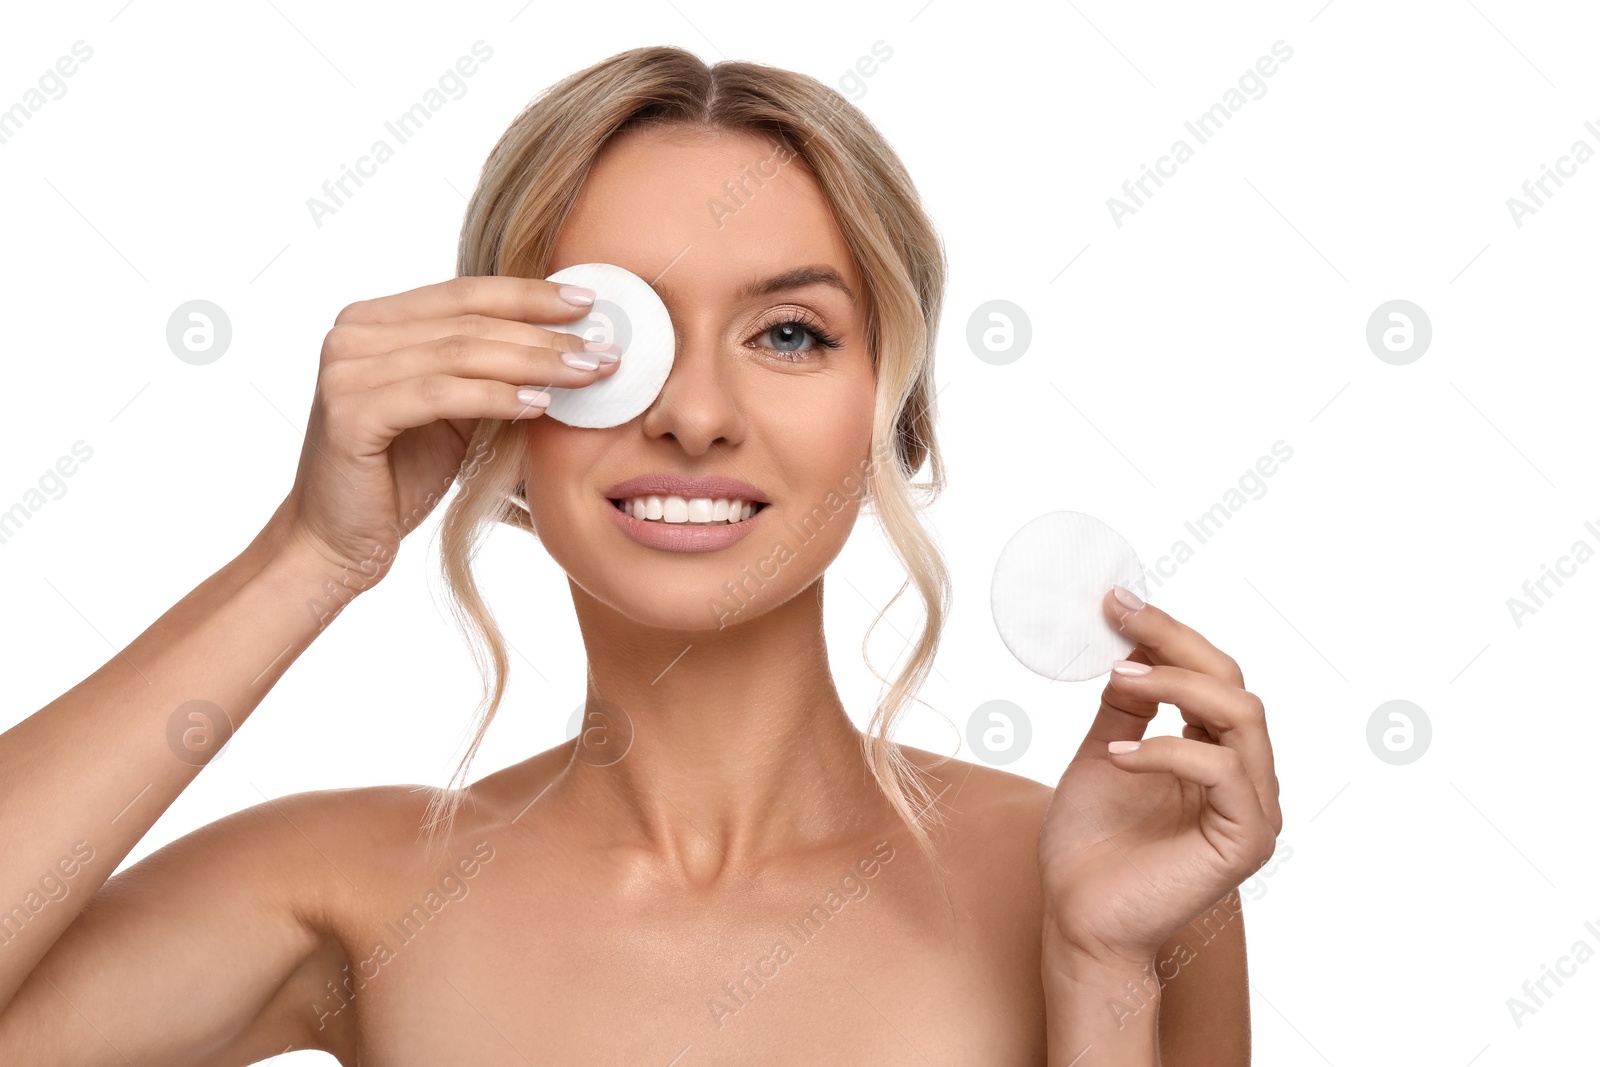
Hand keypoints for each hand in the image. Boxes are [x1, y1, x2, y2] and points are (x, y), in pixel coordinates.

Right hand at [272, 275, 617, 586]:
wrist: (337, 541)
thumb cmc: (397, 477)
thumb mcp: (452, 413)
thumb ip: (487, 373)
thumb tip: (565, 345)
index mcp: (373, 321)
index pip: (464, 293)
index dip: (529, 295)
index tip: (587, 303)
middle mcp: (352, 334)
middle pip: (468, 320)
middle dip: (544, 334)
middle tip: (603, 349)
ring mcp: (346, 370)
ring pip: (460, 353)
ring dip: (534, 362)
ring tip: (587, 375)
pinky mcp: (351, 412)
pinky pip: (441, 394)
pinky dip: (497, 397)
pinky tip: (541, 406)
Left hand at [1036, 586, 1282, 968]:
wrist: (1078, 919)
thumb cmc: (1089, 848)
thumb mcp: (1103, 755)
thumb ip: (1125, 709)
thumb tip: (1128, 651)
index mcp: (1216, 756)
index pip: (1212, 676)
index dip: (1169, 635)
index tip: (1118, 601)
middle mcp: (1246, 779)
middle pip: (1234, 684)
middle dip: (1176, 643)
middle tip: (1121, 619)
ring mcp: (1253, 810)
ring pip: (1240, 716)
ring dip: (1173, 687)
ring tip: (1116, 682)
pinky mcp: (1245, 841)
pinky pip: (1221, 771)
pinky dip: (1166, 751)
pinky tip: (1117, 757)